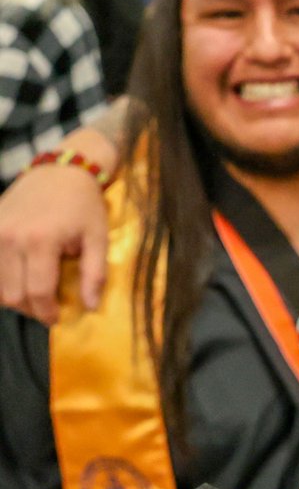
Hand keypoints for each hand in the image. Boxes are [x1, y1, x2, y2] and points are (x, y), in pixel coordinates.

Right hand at [0, 166, 109, 322]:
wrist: (61, 170)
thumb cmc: (83, 205)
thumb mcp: (98, 237)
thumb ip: (95, 273)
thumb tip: (91, 307)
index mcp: (41, 240)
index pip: (37, 292)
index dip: (47, 312)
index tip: (56, 318)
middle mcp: (10, 237)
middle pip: (12, 294)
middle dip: (31, 308)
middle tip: (46, 307)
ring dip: (14, 297)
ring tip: (34, 292)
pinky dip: (1, 280)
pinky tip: (18, 277)